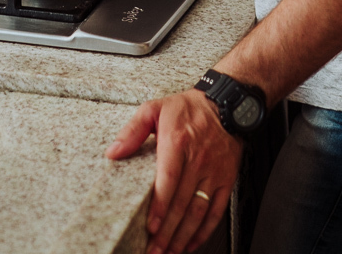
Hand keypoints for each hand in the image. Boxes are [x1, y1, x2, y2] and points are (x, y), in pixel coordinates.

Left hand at [105, 88, 242, 253]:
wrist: (227, 102)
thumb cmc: (190, 108)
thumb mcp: (156, 108)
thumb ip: (133, 130)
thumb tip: (114, 151)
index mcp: (178, 142)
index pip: (168, 180)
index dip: (161, 207)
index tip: (151, 227)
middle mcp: (198, 159)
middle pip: (182, 203)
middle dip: (167, 232)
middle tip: (154, 250)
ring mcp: (214, 171)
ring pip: (199, 210)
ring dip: (184, 236)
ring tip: (170, 252)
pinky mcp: (227, 178)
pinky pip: (217, 209)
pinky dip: (205, 229)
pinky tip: (193, 242)